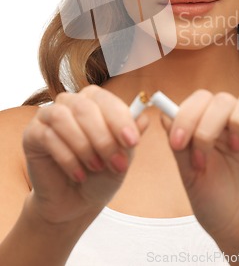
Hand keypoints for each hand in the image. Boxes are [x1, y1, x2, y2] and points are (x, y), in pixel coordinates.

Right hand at [23, 85, 148, 225]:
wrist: (75, 202)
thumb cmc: (100, 174)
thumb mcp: (122, 156)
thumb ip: (130, 137)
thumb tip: (144, 117)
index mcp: (94, 101)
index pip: (106, 99)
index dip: (120, 119)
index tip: (132, 141)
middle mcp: (70, 103)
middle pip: (85, 107)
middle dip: (103, 137)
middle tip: (116, 163)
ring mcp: (48, 116)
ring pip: (64, 118)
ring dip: (84, 146)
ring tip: (96, 168)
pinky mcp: (32, 134)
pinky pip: (48, 137)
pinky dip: (67, 158)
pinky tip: (78, 174)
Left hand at [161, 82, 238, 255]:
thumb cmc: (216, 205)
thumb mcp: (191, 177)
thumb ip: (180, 145)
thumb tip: (165, 114)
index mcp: (211, 127)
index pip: (201, 99)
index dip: (186, 114)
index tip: (177, 143)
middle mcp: (234, 124)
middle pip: (223, 97)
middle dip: (207, 123)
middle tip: (203, 154)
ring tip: (237, 148)